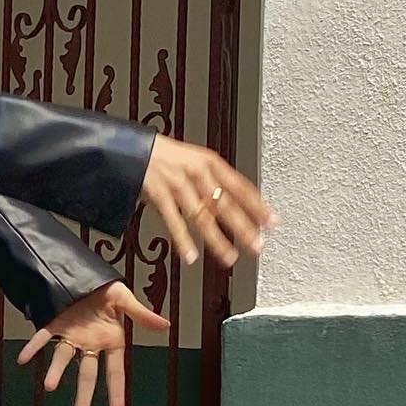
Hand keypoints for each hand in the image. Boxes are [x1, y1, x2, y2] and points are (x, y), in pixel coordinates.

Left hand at [17, 281, 169, 405]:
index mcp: (111, 341)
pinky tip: (22, 358)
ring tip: (49, 386)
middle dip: (83, 397)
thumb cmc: (107, 289)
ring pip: (63, 358)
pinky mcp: (55, 324)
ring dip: (56, 371)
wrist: (84, 274)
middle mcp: (90, 344)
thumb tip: (166, 325)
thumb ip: (141, 314)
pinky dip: (33, 347)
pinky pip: (43, 336)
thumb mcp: (125, 299)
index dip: (116, 394)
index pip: (115, 373)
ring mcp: (72, 336)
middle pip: (87, 374)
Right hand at [139, 138, 275, 267]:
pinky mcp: (159, 194)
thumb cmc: (163, 156)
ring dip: (217, 240)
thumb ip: (212, 180)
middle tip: (257, 245)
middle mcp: (198, 173)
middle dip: (243, 228)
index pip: (241, 187)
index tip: (271, 223)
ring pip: (203, 216)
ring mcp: (178, 184)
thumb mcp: (194, 161)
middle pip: (226, 205)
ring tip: (229, 258)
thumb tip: (232, 202)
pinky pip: (174, 221)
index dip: (258, 206)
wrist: (133, 148)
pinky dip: (183, 240)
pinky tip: (190, 256)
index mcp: (210, 163)